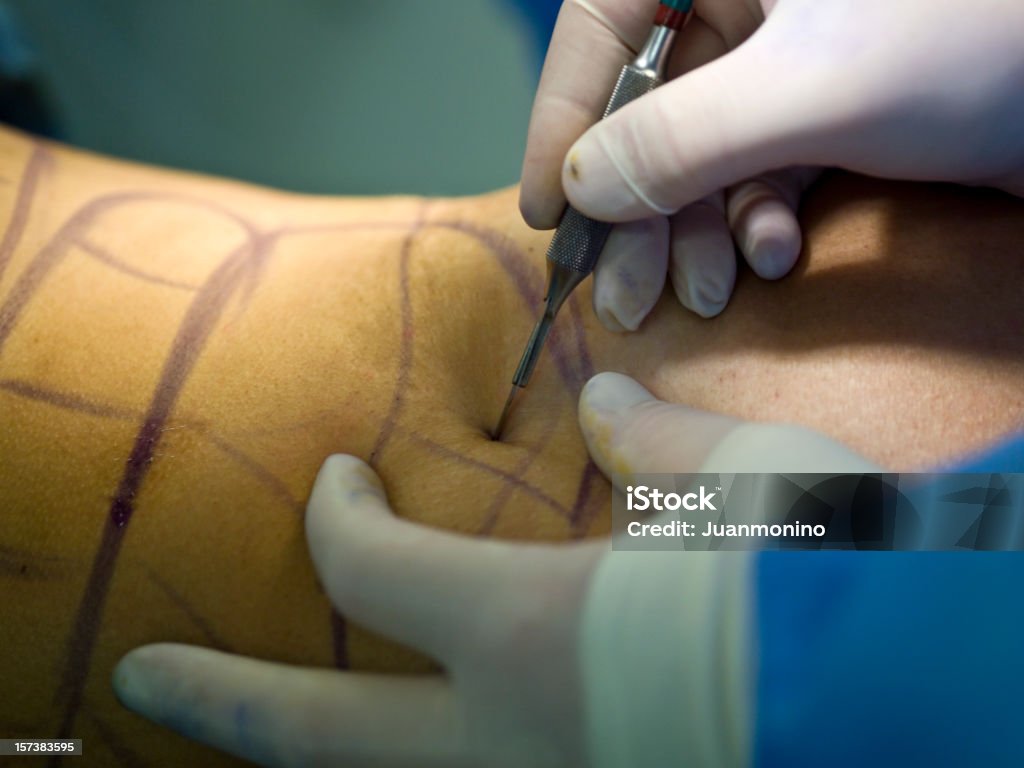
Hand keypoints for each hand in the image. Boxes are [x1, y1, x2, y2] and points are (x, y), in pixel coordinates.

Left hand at [112, 375, 878, 765]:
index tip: (335, 478)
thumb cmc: (835, 586)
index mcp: (531, 632)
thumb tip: (602, 410)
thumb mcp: (743, 483)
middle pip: (320, 733)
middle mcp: (510, 741)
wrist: (925, 703)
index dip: (335, 512)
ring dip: (314, 761)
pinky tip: (407, 749)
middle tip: (142, 683)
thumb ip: (650, 443)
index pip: (371, 565)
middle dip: (225, 700)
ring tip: (259, 736)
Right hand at [521, 0, 1023, 320]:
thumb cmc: (983, 41)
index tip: (549, 211)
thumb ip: (683, 136)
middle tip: (625, 293)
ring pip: (701, 147)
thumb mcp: (814, 88)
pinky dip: (758, 220)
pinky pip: (760, 165)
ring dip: (697, 231)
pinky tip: (773, 258)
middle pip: (649, 103)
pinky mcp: (829, 104)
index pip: (602, 21)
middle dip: (639, 207)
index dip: (562, 117)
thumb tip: (585, 187)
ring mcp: (790, 53)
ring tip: (704, 297)